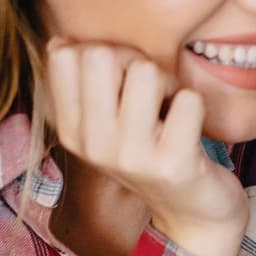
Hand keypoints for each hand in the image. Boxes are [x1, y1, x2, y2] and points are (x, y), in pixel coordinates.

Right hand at [45, 39, 248, 255]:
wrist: (195, 212)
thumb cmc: (154, 153)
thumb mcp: (108, 124)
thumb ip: (85, 84)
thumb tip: (60, 43)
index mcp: (71, 130)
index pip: (66, 56)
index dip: (104, 52)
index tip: (123, 80)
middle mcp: (94, 144)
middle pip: (102, 55)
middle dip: (137, 61)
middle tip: (154, 92)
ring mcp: (132, 156)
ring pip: (145, 71)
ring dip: (169, 82)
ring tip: (172, 109)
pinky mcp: (173, 163)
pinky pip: (188, 99)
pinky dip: (195, 104)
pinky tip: (190, 128)